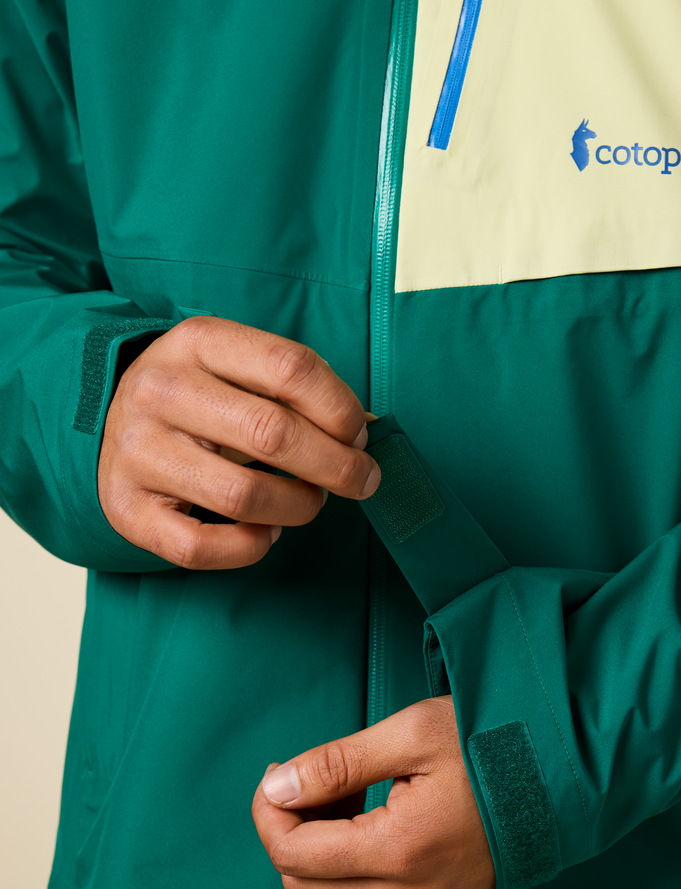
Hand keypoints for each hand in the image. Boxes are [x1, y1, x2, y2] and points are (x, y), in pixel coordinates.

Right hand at [98, 316, 380, 568]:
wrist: (110, 420)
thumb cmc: (203, 395)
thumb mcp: (240, 365)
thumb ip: (299, 389)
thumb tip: (362, 432)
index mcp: (197, 341)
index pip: (290, 368)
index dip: (340, 409)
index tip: (359, 436)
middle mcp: (160, 391)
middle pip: (273, 434)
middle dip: (337, 466)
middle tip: (361, 479)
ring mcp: (137, 451)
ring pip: (243, 496)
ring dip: (299, 507)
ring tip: (309, 501)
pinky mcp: (126, 508)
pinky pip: (200, 547)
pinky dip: (250, 546)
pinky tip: (266, 530)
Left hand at [252, 696, 495, 888]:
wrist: (567, 770)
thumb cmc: (495, 742)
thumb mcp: (412, 734)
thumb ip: (337, 764)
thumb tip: (277, 787)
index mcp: (399, 849)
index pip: (294, 854)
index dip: (270, 812)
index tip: (281, 769)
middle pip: (305, 884)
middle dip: (289, 829)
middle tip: (307, 775)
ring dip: (317, 847)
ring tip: (341, 789)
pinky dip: (349, 861)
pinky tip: (368, 813)